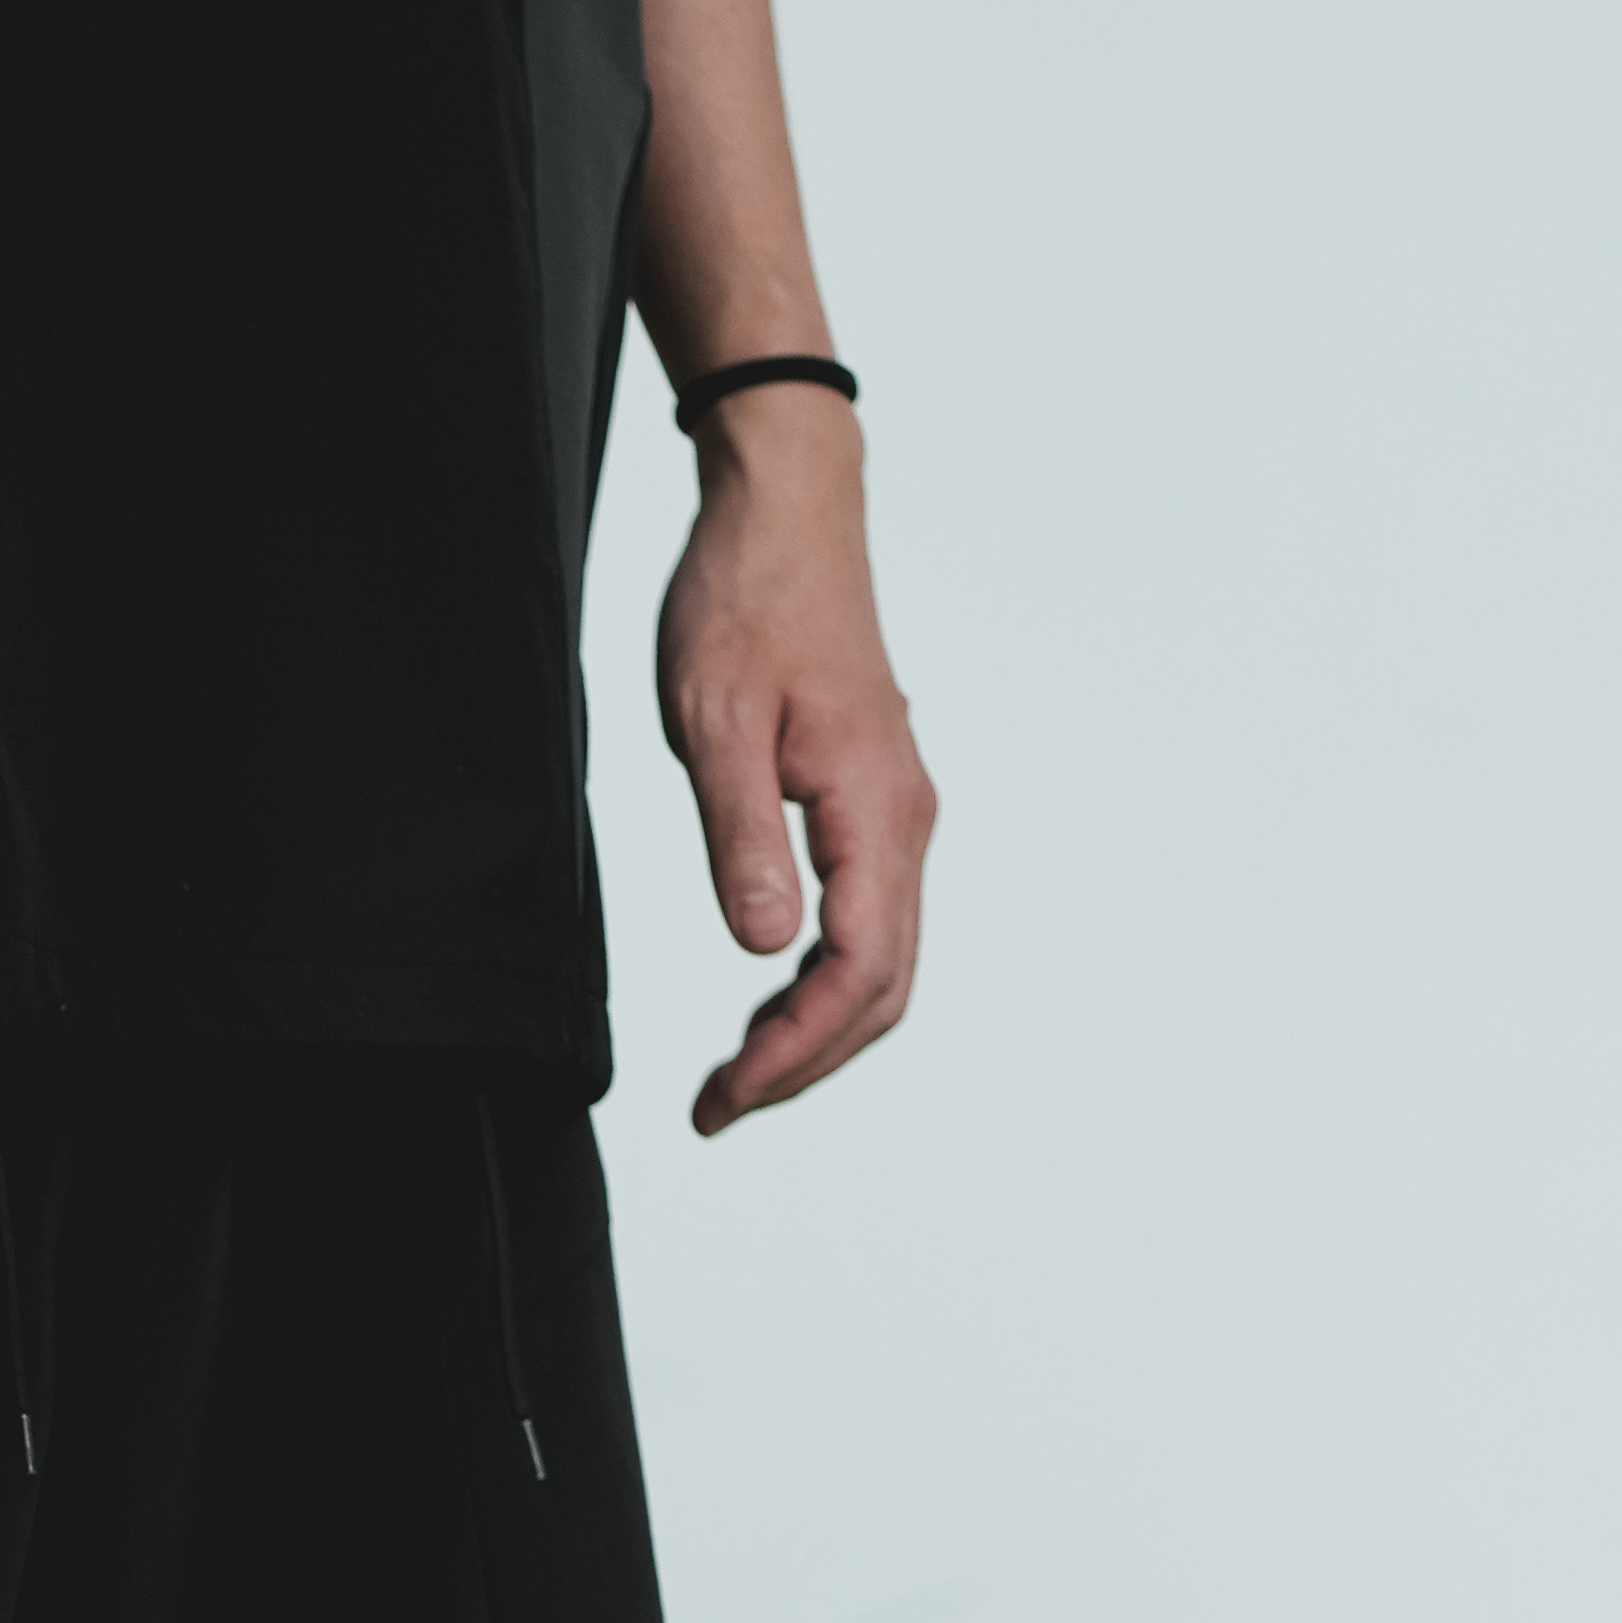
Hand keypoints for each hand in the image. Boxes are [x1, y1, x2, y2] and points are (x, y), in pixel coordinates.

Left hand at [653, 392, 935, 1134]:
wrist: (786, 515)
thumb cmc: (745, 604)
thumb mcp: (716, 725)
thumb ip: (743, 839)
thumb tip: (766, 949)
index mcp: (877, 812)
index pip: (857, 973)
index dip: (794, 1052)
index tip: (724, 1096)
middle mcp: (905, 824)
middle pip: (882, 990)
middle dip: (804, 1062)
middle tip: (716, 1107)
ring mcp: (896, 816)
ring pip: (880, 962)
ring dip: (813, 1030)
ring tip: (732, 1072)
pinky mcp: (873, 804)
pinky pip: (866, 920)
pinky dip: (820, 981)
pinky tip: (764, 996)